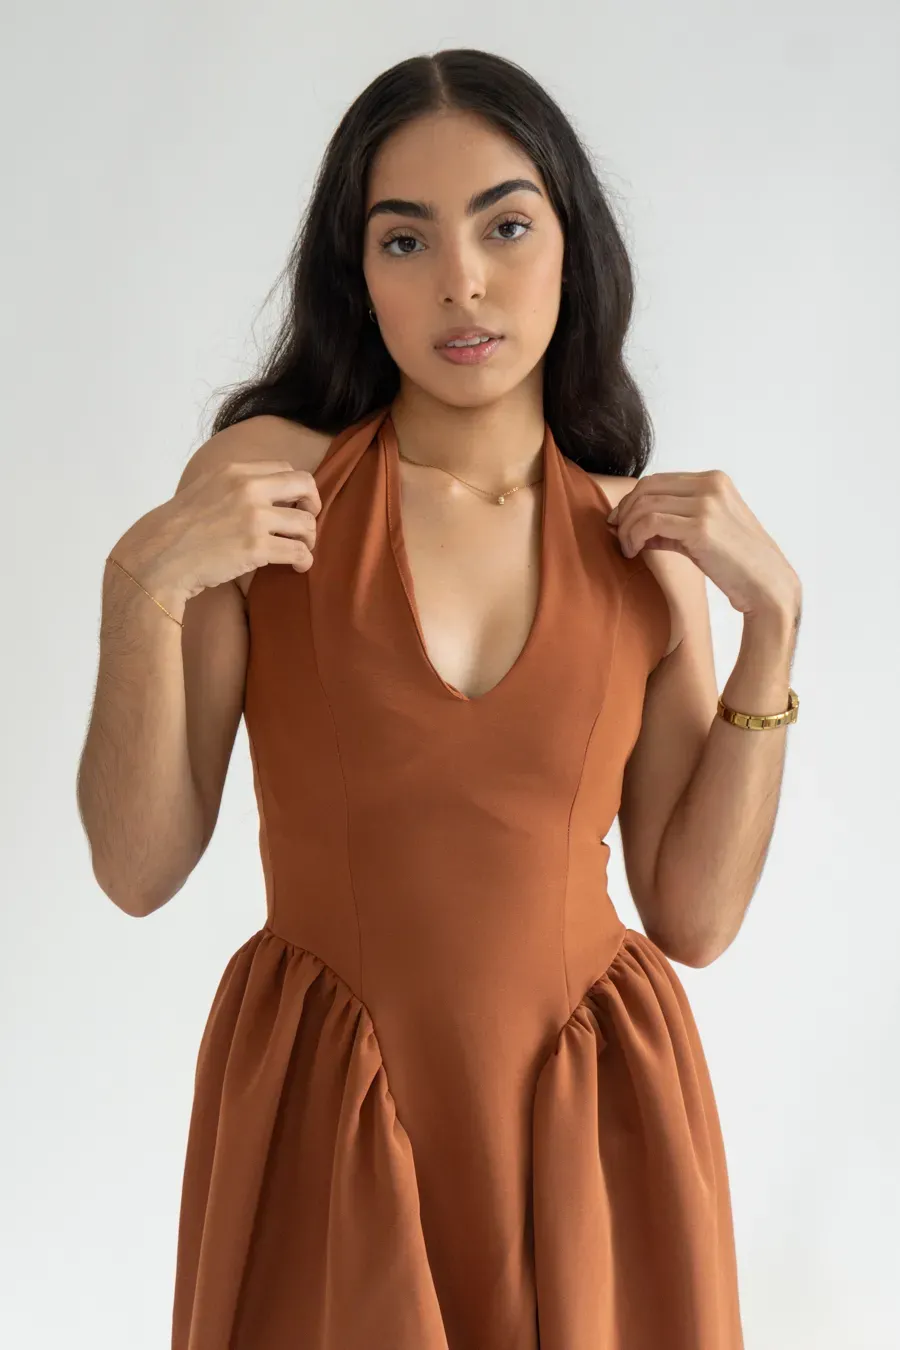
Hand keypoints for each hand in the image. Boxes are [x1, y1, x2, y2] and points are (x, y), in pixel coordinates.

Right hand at [111, 460, 321, 604]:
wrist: (157, 558)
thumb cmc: (176, 531)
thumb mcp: (203, 490)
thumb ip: (231, 487)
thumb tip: (260, 496)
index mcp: (234, 471)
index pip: (284, 468)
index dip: (295, 488)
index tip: (293, 505)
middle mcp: (247, 488)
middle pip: (304, 485)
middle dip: (313, 504)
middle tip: (306, 524)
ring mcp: (253, 517)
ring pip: (306, 522)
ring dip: (309, 538)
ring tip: (301, 550)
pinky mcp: (256, 547)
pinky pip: (298, 551)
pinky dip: (304, 560)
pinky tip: (298, 566)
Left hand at [606, 470, 800, 617]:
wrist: (766, 586)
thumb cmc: (736, 564)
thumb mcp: (702, 534)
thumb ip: (671, 524)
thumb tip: (632, 525)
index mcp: (715, 480)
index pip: (657, 480)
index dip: (632, 500)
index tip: (619, 522)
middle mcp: (711, 485)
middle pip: (647, 487)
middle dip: (625, 511)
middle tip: (617, 534)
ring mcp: (707, 503)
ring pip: (645, 504)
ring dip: (626, 527)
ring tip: (627, 548)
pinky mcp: (701, 526)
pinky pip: (650, 522)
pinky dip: (633, 536)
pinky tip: (633, 552)